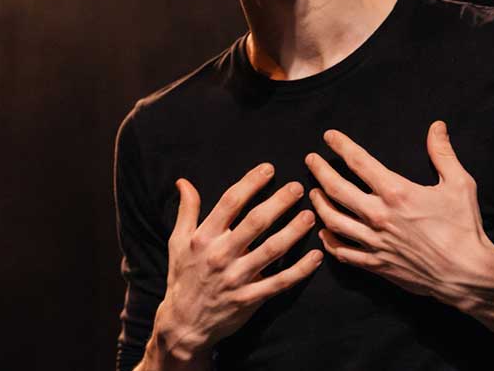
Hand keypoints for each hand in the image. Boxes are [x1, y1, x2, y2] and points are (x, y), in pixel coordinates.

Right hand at [151, 163, 323, 360]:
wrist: (184, 323)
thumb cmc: (183, 277)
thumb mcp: (177, 241)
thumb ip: (186, 210)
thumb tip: (184, 181)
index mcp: (204, 237)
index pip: (230, 202)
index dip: (250, 183)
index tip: (269, 169)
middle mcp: (220, 255)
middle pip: (255, 222)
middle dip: (279, 202)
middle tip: (298, 187)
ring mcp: (236, 278)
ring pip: (271, 250)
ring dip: (293, 231)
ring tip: (311, 215)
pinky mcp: (250, 299)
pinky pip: (280, 282)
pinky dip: (300, 270)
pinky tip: (315, 256)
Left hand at [304, 121, 493, 311]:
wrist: (467, 274)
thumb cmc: (464, 227)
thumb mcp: (459, 184)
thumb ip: (442, 153)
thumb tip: (436, 126)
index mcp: (396, 192)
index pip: (359, 162)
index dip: (341, 146)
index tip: (329, 136)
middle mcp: (379, 215)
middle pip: (336, 189)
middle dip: (319, 171)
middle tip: (310, 160)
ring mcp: (374, 241)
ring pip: (333, 220)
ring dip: (319, 204)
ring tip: (313, 193)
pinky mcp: (376, 264)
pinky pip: (343, 252)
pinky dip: (329, 242)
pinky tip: (324, 233)